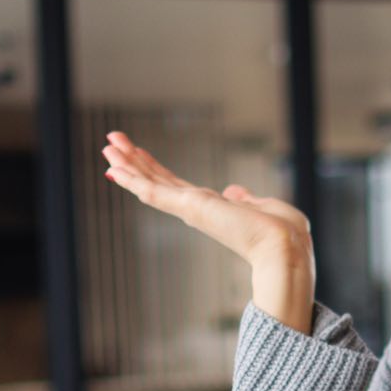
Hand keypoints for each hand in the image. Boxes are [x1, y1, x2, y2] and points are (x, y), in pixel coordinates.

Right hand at [100, 131, 315, 331]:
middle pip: (157, 180)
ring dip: (127, 165)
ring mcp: (190, 209)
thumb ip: (246, 199)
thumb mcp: (264, 206)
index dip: (156, 170)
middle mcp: (197, 209)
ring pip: (150, 184)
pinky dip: (133, 180)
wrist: (284, 247)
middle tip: (111, 142)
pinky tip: (114, 169)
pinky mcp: (188, 208)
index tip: (139, 156)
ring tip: (106, 146)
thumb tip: (234, 191)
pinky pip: (153, 193)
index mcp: (213, 208)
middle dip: (134, 161)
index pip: (176, 186)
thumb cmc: (283, 233)